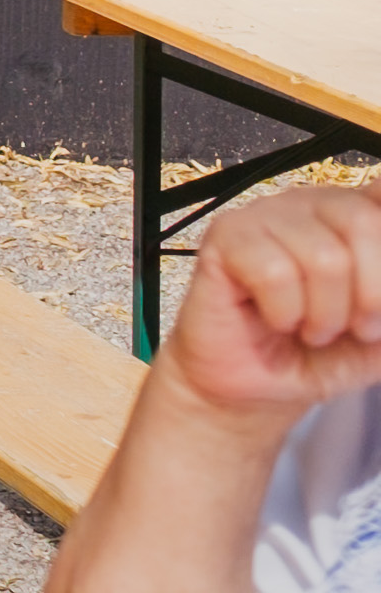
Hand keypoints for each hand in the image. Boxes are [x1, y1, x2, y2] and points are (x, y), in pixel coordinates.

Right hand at [163, 189, 380, 426]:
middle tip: (355, 329)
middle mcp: (311, 203)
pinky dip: (284, 312)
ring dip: (325, 315)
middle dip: (370, 295)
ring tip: (310, 330)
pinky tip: (276, 320)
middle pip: (363, 222)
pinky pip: (274, 272)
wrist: (256, 389)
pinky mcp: (225, 236)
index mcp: (355, 214)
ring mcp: (265, 215)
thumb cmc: (320, 356)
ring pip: (322, 255)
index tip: (376, 302)